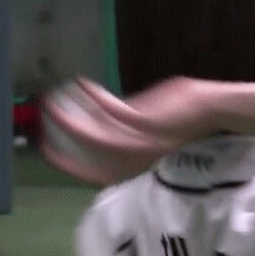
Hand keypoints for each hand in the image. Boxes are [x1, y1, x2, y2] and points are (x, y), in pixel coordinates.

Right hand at [41, 77, 213, 184]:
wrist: (212, 109)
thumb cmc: (185, 117)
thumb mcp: (151, 127)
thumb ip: (128, 129)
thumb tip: (105, 120)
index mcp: (140, 162)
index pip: (100, 172)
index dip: (71, 166)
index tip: (50, 153)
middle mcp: (139, 157)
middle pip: (92, 160)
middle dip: (63, 148)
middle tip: (43, 132)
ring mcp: (142, 141)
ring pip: (95, 137)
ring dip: (69, 120)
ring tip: (52, 104)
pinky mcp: (146, 122)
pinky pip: (110, 110)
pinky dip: (92, 97)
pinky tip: (82, 83)